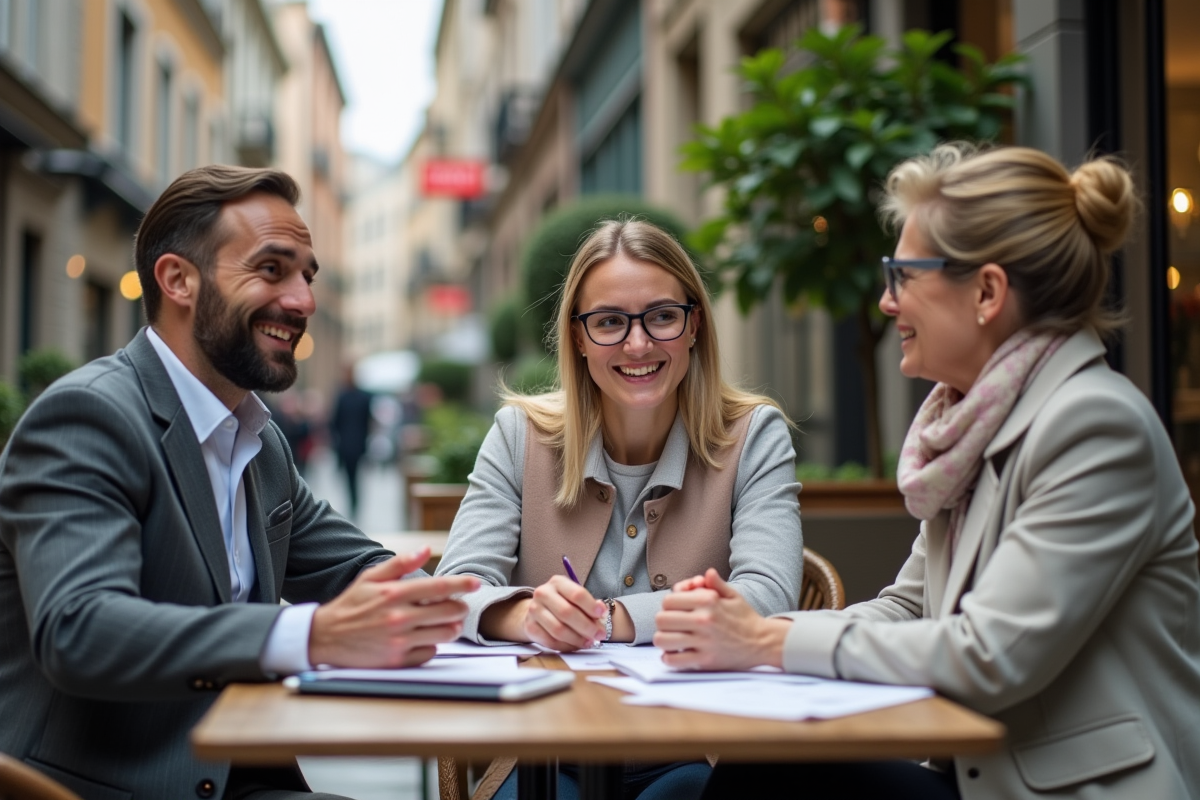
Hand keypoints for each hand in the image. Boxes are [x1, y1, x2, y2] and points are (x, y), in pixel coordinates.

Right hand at [309, 547, 478, 667]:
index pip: (439, 587)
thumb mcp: (370, 578)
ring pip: (444, 634)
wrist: (324, 638)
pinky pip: (430, 653)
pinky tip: (424, 638)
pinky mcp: (397, 661)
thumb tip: (425, 548)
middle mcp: (399, 617)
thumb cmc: (350, 605)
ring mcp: (399, 641)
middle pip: (449, 612)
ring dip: (451, 627)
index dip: (462, 584)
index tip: (476, 583)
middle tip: (457, 605)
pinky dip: (432, 645)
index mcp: (394, 594)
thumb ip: (400, 564)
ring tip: (447, 622)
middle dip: (459, 607)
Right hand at [493, 576, 605, 650]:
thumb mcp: (575, 597)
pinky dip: (566, 646)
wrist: (537, 610)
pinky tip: (576, 645)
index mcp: (557, 582)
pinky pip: (550, 641)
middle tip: (599, 635)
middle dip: (587, 626)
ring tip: (589, 642)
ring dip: (577, 639)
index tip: (602, 615)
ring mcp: (534, 610)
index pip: (576, 594)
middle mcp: (543, 593)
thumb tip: (602, 613)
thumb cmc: (562, 602)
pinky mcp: (529, 627)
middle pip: (567, 613)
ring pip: (558, 630)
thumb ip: (589, 605)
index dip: (591, 606)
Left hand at [653, 569, 789, 670]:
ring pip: (662, 640)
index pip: (669, 600)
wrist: (763, 642)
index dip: (669, 605)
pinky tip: (675, 653)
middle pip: (661, 619)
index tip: (676, 610)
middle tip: (671, 625)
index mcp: (708, 601)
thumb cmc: (745, 618)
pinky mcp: (705, 660)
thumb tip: (706, 573)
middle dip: (663, 621)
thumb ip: (715, 583)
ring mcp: (704, 641)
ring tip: (671, 639)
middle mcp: (704, 620)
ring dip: (663, 639)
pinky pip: (673, 660)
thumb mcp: (733, 595)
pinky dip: (669, 658)